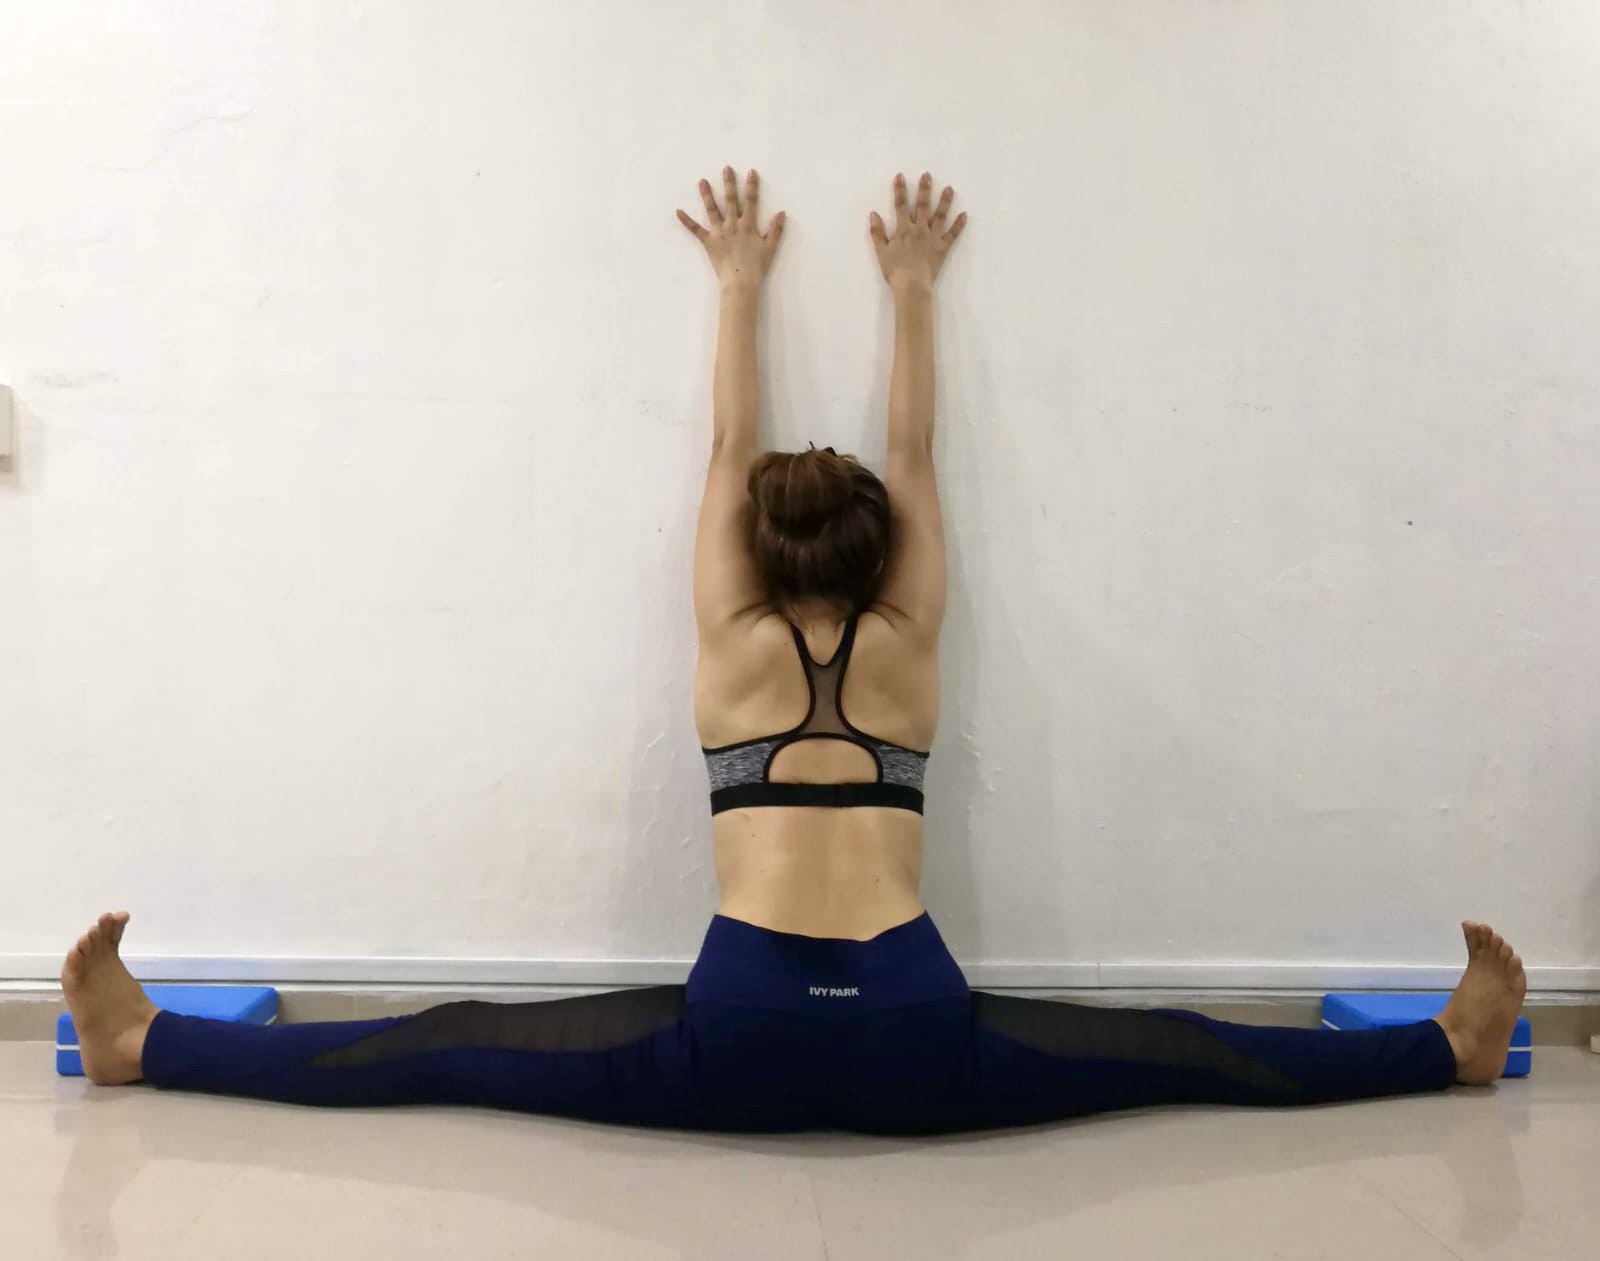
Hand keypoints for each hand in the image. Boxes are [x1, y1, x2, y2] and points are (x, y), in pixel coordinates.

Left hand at [677, 167, 785, 290]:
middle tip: (726, 168)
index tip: (751, 172)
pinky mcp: (708, 241)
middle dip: (729, 183)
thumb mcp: (771, 248)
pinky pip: (695, 230)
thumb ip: (776, 230)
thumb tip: (781, 212)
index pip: (751, 201)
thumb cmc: (757, 267)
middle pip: (731, 200)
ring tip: (702, 181)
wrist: (740, 282)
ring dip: (707, 194)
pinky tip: (678, 211)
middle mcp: (732, 224)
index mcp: (748, 225)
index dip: (752, 186)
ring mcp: (719, 232)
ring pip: (712, 210)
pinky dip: (686, 221)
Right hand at [870, 172, 966, 291]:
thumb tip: (873, 214)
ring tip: (950, 189)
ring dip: (945, 201)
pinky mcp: (943, 247)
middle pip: (923, 205)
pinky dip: (959, 225)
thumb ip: (877, 232)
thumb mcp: (881, 251)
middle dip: (925, 189)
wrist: (911, 285)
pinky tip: (964, 214)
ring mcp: (933, 237)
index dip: (900, 190)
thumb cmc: (895, 269)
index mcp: (904, 229)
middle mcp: (920, 229)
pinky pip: (953, 235)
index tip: (901, 176)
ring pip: (940, 216)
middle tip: (928, 175)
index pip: (901, 205)